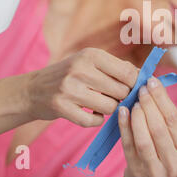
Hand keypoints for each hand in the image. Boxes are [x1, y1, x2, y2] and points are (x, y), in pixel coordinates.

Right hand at [24, 47, 138, 126]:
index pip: (127, 72)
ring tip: (100, 104)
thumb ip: (117, 67)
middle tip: (113, 97)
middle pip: (121, 91)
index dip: (134, 83)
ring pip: (110, 107)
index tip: (131, 88)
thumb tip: (144, 76)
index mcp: (91, 55)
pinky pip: (94, 121)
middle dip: (121, 97)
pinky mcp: (61, 107)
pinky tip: (91, 113)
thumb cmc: (70, 74)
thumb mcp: (90, 61)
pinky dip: (97, 120)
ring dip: (109, 109)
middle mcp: (80, 69)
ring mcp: (69, 88)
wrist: (33, 89)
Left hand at [118, 76, 176, 176]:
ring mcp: (155, 169)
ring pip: (144, 138)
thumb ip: (168, 120)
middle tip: (141, 88)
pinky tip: (122, 111)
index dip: (162, 98)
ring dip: (137, 115)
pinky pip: (129, 145)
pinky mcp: (137, 171)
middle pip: (159, 127)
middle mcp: (175, 163)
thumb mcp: (175, 142)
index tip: (153, 81)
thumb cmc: (164, 157)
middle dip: (149, 104)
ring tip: (134, 100)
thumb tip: (154, 87)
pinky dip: (124, 126)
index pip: (174, 119)